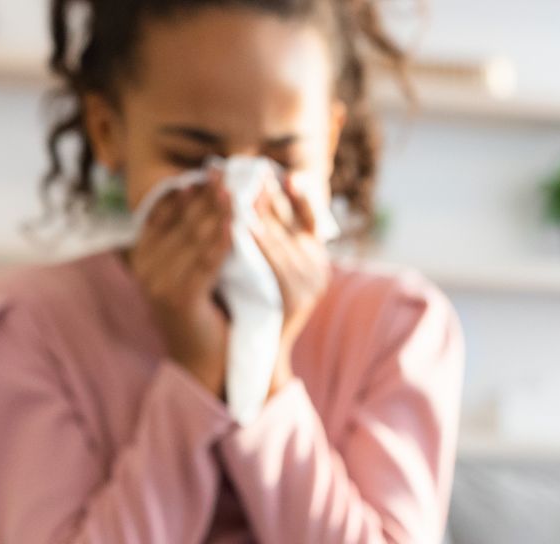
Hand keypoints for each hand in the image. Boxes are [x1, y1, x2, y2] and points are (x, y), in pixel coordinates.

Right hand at [128, 167, 233, 396]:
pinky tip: (237, 224)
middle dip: (206, 194)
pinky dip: (221, 241)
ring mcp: (158, 283)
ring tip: (237, 188)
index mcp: (146, 254)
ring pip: (193, 238)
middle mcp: (146, 266)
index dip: (189, 189)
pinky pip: (204, 263)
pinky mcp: (178, 298)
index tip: (212, 169)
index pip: (165, 211)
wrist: (208, 362)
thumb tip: (210, 192)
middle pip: (181, 220)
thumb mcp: (198, 267)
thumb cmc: (210, 311)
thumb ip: (195, 236)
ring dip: (217, 211)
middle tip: (228, 170)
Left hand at [250, 172, 333, 399]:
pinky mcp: (296, 301)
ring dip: (263, 214)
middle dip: (269, 195)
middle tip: (247, 170)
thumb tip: (253, 192)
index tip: (282, 172)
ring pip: (285, 241)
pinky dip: (261, 245)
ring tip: (243, 191)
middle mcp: (318, 267)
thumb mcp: (268, 266)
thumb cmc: (257, 305)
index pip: (309, 215)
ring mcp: (309, 286)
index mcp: (315, 256)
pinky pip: (277, 267)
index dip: (299, 193)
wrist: (261, 356)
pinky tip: (241, 227)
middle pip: (294, 222)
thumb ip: (269, 236)